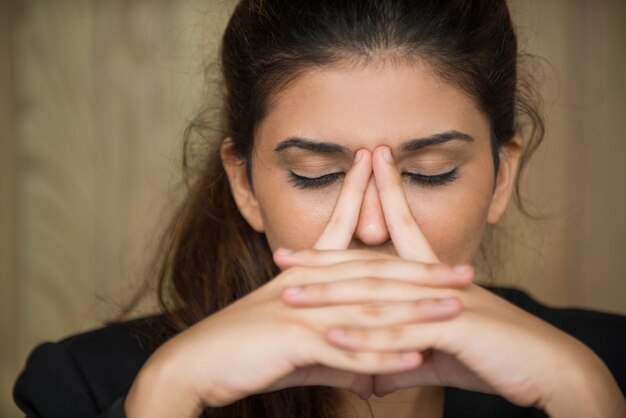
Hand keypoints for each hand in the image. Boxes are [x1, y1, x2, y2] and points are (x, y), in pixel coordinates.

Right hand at [124, 150, 468, 417]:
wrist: (195, 365)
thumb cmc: (243, 351)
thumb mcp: (293, 346)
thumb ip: (335, 353)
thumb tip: (371, 374)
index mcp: (305, 276)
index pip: (341, 231)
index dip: (363, 198)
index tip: (383, 169)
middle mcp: (307, 286)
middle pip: (374, 274)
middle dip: (423, 271)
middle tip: (465, 268)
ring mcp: (301, 312)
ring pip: (369, 309)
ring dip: (415, 311)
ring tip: (456, 310)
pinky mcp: (292, 341)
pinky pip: (346, 350)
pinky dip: (381, 355)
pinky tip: (415, 357)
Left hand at [279, 146, 625, 416]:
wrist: (547, 367)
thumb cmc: (495, 355)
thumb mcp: (440, 356)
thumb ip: (403, 359)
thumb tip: (372, 377)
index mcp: (430, 278)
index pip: (389, 239)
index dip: (354, 228)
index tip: (322, 223)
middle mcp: (432, 281)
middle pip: (368, 264)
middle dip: (323, 259)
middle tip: (281, 254)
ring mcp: (441, 301)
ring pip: (376, 296)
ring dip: (330, 296)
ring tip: (291, 293)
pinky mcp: (453, 328)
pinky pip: (401, 333)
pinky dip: (366, 337)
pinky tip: (332, 336)